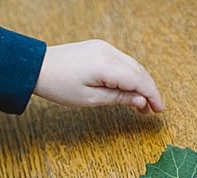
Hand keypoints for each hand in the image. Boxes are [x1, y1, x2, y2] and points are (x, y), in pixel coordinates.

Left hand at [34, 40, 164, 113]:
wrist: (37, 67)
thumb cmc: (59, 85)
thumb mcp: (91, 99)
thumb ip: (119, 99)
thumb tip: (141, 102)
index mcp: (107, 65)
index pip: (140, 80)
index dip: (153, 95)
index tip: (160, 110)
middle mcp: (108, 52)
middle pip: (140, 71)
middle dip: (149, 91)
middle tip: (153, 110)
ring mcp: (104, 47)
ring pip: (133, 66)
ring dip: (140, 84)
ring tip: (142, 104)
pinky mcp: (99, 48)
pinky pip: (123, 62)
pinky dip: (130, 76)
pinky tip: (130, 90)